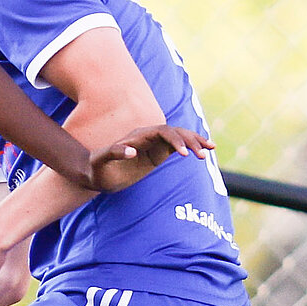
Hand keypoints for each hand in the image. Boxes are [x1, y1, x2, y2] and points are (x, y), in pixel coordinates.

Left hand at [86, 124, 211, 193]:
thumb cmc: (96, 168)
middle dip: (190, 141)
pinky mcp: (157, 154)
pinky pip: (178, 147)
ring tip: (211, 149)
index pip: (162, 132)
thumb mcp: (100, 161)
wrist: (95, 173)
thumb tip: (132, 151)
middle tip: (204, 154)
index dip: (174, 140)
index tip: (184, 154)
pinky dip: (191, 148)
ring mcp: (154, 144)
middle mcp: (148, 137)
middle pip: (174, 132)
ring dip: (195, 142)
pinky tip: (205, 152)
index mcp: (137, 136)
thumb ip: (114, 153)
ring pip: (179, 137)